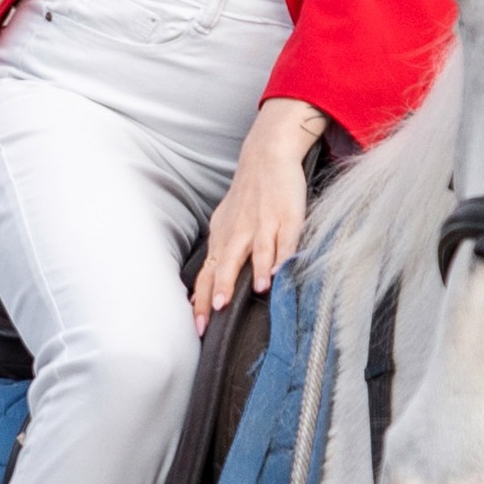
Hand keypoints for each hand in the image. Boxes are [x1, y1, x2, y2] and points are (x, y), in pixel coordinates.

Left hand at [193, 98, 323, 325]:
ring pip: (255, 252)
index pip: (206, 274)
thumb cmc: (247, 197)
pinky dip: (282, 255)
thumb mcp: (226, 225)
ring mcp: (262, 225)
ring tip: (257, 291)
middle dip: (219, 291)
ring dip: (255, 271)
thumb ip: (221, 255)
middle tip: (214, 314)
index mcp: (223, 238)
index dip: (200, 300)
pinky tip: (281, 271)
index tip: (197, 326)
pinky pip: (284, 239)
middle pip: (225, 266)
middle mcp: (238, 234)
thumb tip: (207, 288)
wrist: (265, 156)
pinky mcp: (286, 217)